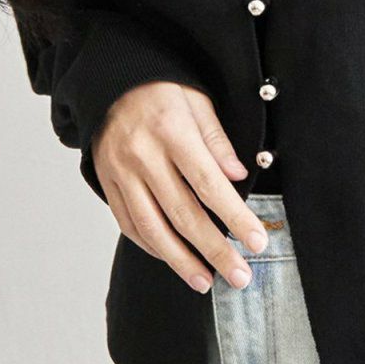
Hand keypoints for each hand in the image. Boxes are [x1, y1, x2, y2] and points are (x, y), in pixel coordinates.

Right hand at [91, 80, 268, 292]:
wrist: (109, 81)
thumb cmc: (162, 90)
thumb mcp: (197, 101)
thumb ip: (217, 141)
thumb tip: (239, 176)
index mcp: (172, 133)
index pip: (209, 185)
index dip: (235, 217)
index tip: (257, 243)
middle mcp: (143, 157)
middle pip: (183, 214)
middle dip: (215, 250)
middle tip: (240, 276)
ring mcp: (121, 173)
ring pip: (152, 228)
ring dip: (180, 261)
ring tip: (206, 282)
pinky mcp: (107, 184)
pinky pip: (129, 224)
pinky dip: (152, 246)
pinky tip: (173, 260)